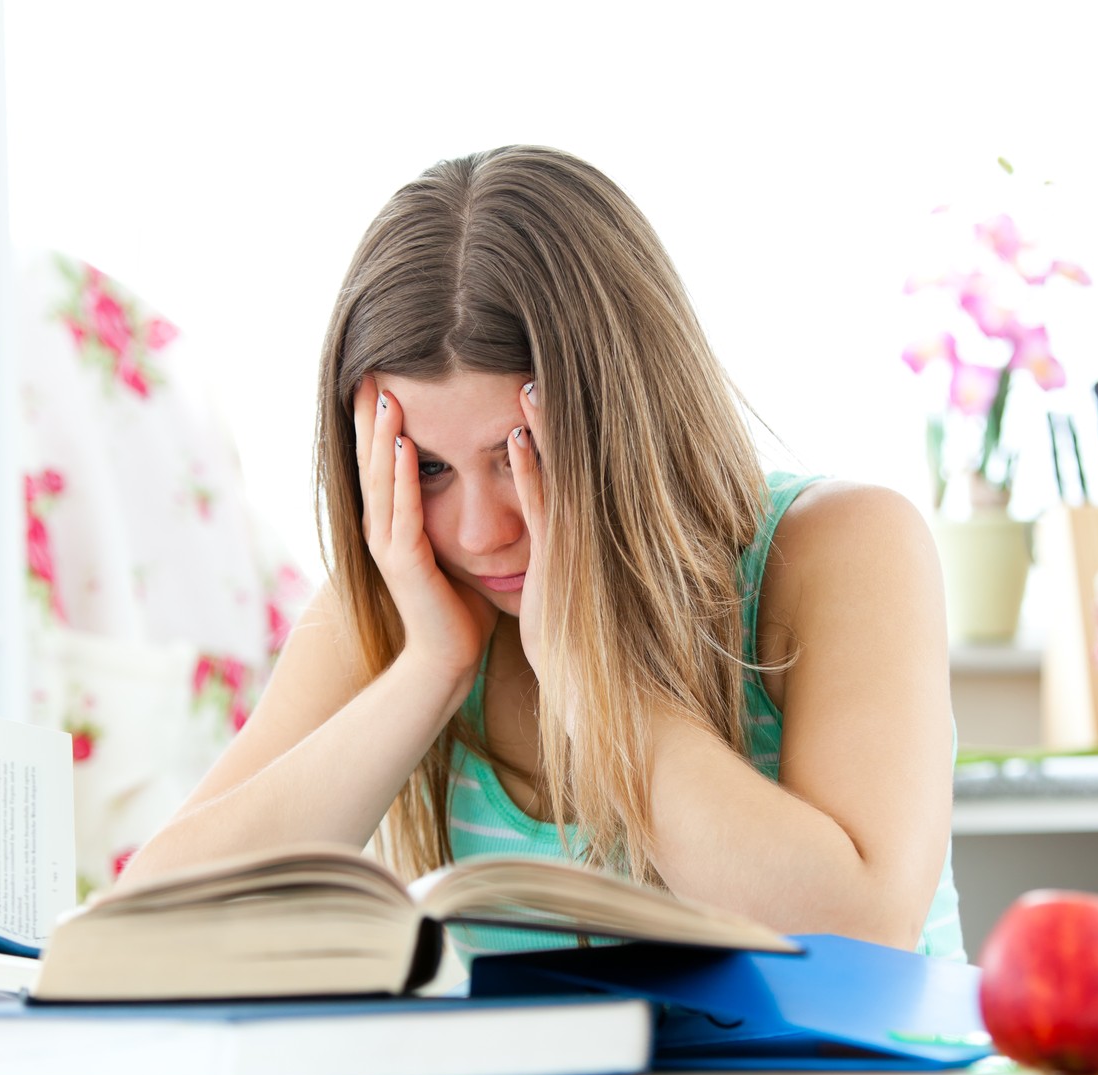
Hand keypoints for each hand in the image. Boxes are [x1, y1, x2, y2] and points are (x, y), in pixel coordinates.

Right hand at [352, 378, 498, 688]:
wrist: (447, 658)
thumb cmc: (457, 604)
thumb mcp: (452, 544)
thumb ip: (451, 510)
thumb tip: (475, 469)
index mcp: (390, 522)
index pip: (381, 459)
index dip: (375, 420)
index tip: (378, 376)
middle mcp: (380, 528)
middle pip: (371, 459)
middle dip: (367, 415)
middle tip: (366, 368)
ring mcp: (387, 545)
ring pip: (382, 478)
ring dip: (381, 435)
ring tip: (382, 393)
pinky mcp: (404, 563)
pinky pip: (403, 511)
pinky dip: (403, 476)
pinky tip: (405, 445)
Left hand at [507, 381, 548, 682]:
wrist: (582, 679)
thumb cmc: (563, 636)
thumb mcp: (554, 585)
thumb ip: (549, 556)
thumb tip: (545, 541)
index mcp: (565, 534)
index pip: (554, 473)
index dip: (543, 433)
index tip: (527, 395)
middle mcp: (571, 530)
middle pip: (559, 462)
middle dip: (545, 418)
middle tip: (528, 371)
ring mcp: (566, 541)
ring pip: (551, 473)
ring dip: (537, 428)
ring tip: (524, 384)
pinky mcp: (556, 558)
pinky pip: (540, 506)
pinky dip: (529, 470)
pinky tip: (515, 437)